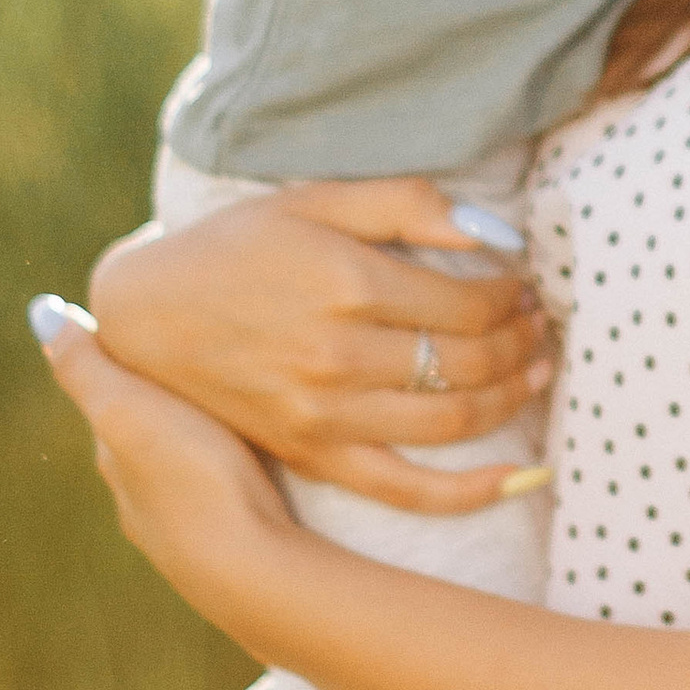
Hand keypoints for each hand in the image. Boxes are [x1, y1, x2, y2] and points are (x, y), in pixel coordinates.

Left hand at [33, 302, 297, 629]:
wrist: (251, 572)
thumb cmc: (192, 477)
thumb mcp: (127, 409)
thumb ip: (84, 365)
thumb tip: (37, 309)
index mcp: (115, 458)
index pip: (111, 397)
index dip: (130, 359)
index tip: (153, 320)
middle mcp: (140, 498)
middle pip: (148, 435)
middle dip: (167, 401)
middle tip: (202, 356)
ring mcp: (185, 528)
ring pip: (186, 469)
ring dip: (203, 440)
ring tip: (240, 403)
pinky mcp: (235, 543)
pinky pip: (225, 495)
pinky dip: (234, 472)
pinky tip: (262, 464)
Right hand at [86, 180, 551, 512]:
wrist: (148, 316)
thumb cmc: (236, 245)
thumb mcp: (314, 199)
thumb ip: (405, 205)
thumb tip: (493, 231)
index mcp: (347, 283)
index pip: (469, 302)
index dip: (512, 297)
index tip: (524, 288)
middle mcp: (340, 354)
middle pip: (469, 360)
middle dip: (522, 343)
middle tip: (540, 326)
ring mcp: (327, 414)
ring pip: (453, 419)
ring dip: (512, 397)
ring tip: (535, 371)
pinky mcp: (313, 456)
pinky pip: (406, 488)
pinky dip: (470, 490)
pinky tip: (520, 476)